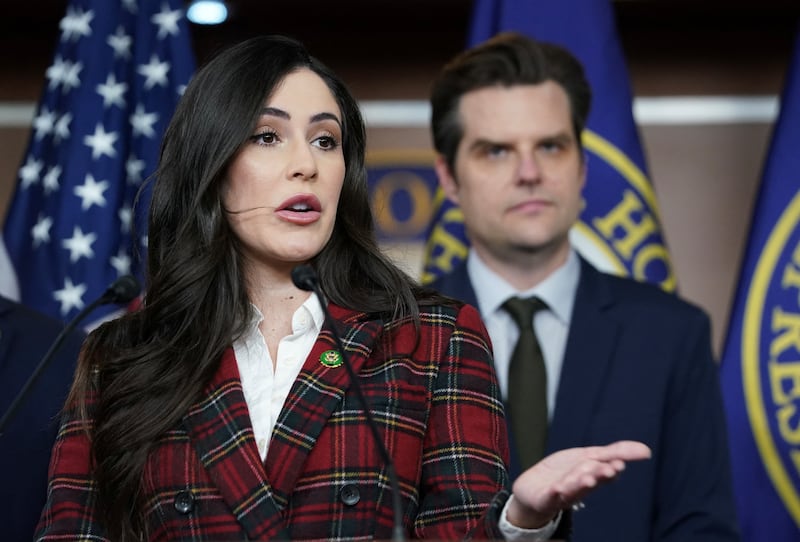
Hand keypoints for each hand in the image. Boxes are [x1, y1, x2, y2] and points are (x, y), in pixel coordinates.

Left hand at [506, 440, 650, 528]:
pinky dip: (554, 493)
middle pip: (590, 480)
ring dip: (581, 483)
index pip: (604, 473)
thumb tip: (647, 450)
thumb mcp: (589, 457)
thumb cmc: (565, 472)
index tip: (618, 464)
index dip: (611, 469)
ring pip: (572, 489)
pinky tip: (556, 489)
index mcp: (592, 476)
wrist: (533, 489)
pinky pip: (550, 497)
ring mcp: (562, 494)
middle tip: (608, 469)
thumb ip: (615, 453)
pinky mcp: (545, 499)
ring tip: (587, 478)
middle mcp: (580, 487)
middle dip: (598, 475)